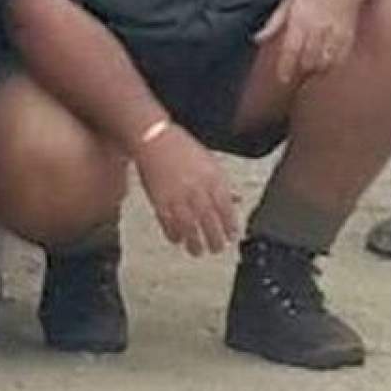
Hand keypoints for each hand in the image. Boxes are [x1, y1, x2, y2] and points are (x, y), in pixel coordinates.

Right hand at [134, 124, 237, 255]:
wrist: (154, 139)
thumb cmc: (182, 148)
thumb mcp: (209, 160)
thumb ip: (221, 182)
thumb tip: (235, 199)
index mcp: (211, 177)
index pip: (225, 207)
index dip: (230, 224)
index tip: (233, 235)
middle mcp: (196, 189)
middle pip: (209, 221)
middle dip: (215, 238)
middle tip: (218, 248)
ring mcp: (177, 196)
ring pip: (189, 227)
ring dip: (195, 242)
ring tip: (199, 251)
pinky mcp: (159, 201)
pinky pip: (168, 224)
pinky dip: (174, 235)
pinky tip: (178, 240)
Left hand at [254, 0, 360, 84]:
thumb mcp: (289, 0)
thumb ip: (274, 22)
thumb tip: (258, 38)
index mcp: (300, 18)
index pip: (291, 49)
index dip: (286, 67)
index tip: (282, 78)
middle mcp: (318, 27)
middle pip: (308, 61)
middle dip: (301, 72)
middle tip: (295, 77)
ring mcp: (335, 33)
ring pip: (324, 63)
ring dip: (315, 71)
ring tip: (309, 71)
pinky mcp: (348, 37)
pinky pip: (339, 60)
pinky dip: (330, 66)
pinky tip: (324, 64)